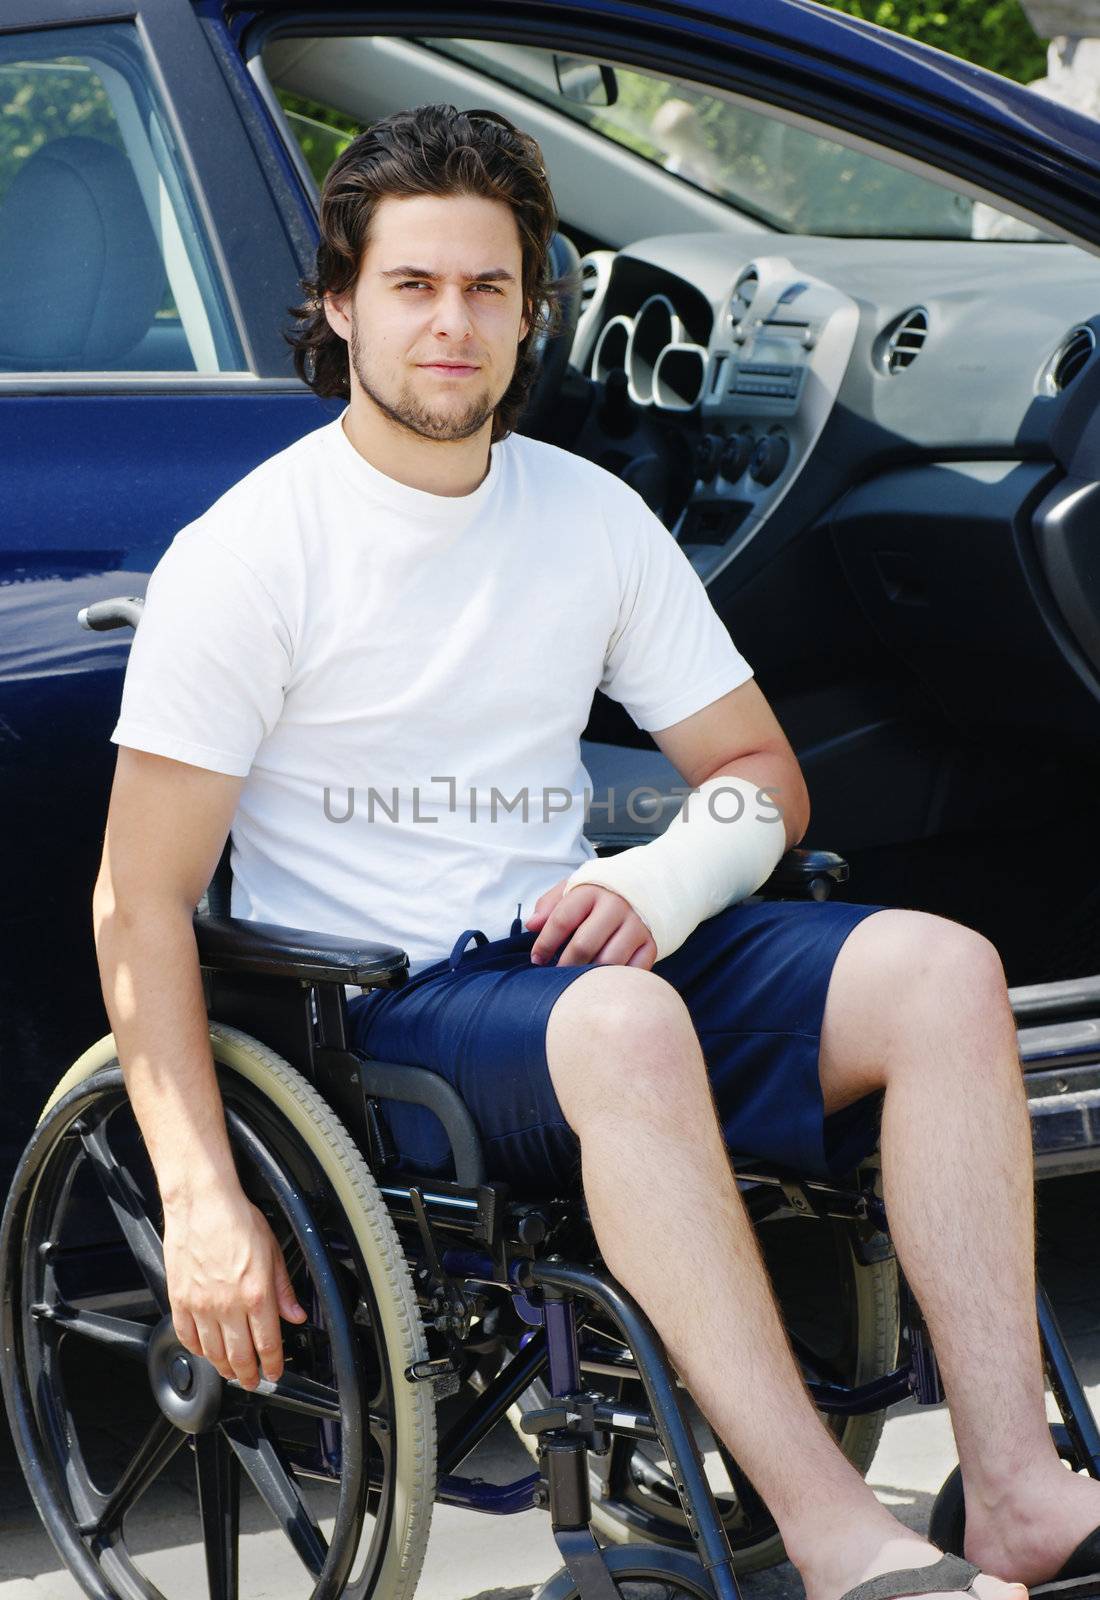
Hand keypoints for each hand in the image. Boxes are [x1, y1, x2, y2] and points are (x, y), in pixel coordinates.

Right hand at [162, 1180, 306, 1389]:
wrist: (201, 1203)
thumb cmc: (237, 1219)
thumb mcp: (273, 1250)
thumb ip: (283, 1288)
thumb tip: (295, 1315)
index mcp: (257, 1294)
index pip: (268, 1345)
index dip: (273, 1366)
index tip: (274, 1373)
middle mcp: (228, 1305)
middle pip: (239, 1357)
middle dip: (249, 1376)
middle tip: (252, 1380)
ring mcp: (201, 1305)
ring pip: (213, 1353)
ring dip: (224, 1368)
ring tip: (231, 1371)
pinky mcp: (179, 1300)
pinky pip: (187, 1336)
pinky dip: (197, 1350)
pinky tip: (205, 1352)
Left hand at [525, 879, 657, 969]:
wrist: (646, 884)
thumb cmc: (598, 892)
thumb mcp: (571, 888)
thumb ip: (549, 905)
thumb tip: (532, 925)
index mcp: (591, 890)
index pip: (562, 920)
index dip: (545, 943)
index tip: (537, 959)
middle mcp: (616, 906)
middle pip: (584, 946)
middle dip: (565, 965)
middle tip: (556, 976)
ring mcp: (636, 925)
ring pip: (608, 962)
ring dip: (589, 976)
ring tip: (577, 981)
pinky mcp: (651, 942)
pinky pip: (633, 970)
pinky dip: (616, 979)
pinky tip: (603, 980)